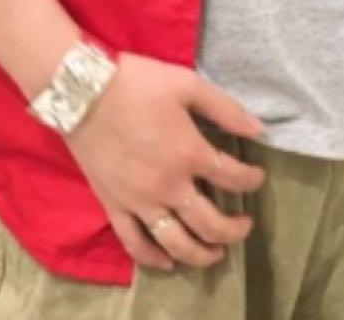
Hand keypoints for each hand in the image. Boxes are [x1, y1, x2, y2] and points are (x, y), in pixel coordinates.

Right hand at [63, 53, 266, 271]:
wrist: (83, 91)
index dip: (251, 180)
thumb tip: (259, 129)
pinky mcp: (114, 206)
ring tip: (215, 253)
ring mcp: (140, 201)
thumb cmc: (138, 83)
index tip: (257, 177)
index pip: (233, 177)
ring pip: (177, 243)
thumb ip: (225, 109)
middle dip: (234, 230)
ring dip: (201, 254)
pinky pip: (135, 243)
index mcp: (190, 153)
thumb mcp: (187, 84)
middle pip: (210, 223)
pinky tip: (168, 261)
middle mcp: (169, 186)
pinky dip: (153, 258)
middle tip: (244, 226)